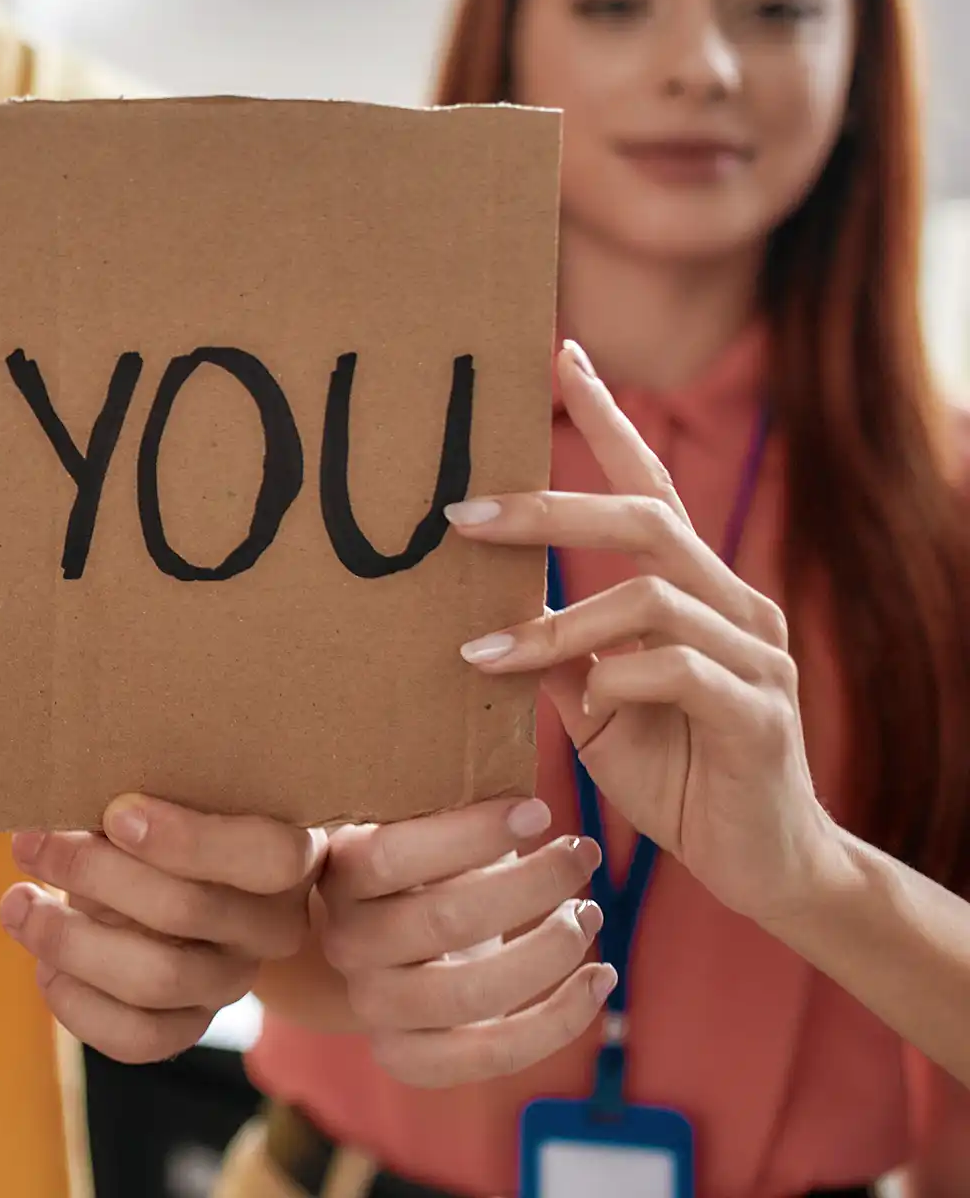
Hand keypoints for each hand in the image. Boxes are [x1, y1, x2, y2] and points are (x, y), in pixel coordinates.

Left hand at [1, 795, 322, 1061]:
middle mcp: (269, 926)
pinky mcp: (189, 1026)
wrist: (163, 880)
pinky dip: (77, 1004)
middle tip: (30, 843)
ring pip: (157, 979)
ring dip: (70, 940)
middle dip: (93, 873)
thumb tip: (63, 797)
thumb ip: (139, 796)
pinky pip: (137, 1038)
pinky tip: (45, 967)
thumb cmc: (163, 818)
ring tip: (17, 905)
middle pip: (189, 911)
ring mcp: (231, 982)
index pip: (269, 856)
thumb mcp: (164, 795)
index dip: (189, 839)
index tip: (115, 813)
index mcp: (286, 856)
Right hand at [315, 796, 609, 1085]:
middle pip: (441, 923)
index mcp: (341, 874)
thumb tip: (512, 698)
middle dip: (532, 885)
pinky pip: (489, 1056)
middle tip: (584, 852)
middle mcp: (347, 943)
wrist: (390, 947)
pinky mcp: (411, 1057)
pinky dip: (559, 1021)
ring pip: (468, 994)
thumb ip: (447, 787)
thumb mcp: (419, 821)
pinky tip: (601, 978)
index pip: (395, 855)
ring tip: (590, 913)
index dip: (473, 834)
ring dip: (550, 951)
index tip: (540, 810)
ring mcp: (375, 1006)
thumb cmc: (426, 866)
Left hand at [449, 340, 841, 924]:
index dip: (606, 418)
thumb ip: (554, 654)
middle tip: (457, 516)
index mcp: (694, 592)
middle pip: (644, 518)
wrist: (765, 868)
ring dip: (555, 622)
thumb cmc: (678, 777)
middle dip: (546, 509)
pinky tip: (587, 708)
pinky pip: (679, 669)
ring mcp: (756, 655)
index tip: (558, 353)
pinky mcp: (760, 714)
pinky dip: (617, 678)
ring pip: (650, 595)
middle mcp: (734, 605)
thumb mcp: (595, 710)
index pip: (651, 484)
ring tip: (483, 653)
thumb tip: (479, 611)